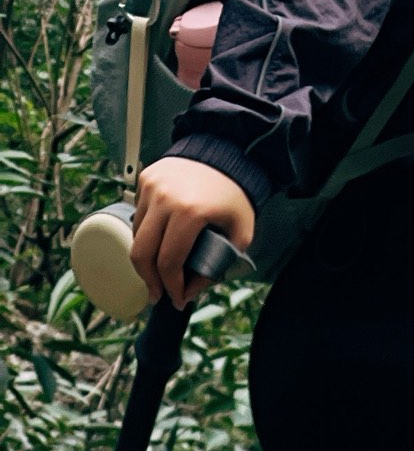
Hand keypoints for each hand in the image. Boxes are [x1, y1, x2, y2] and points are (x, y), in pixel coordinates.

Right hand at [131, 158, 255, 308]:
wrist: (229, 150)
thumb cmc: (235, 192)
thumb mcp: (240, 230)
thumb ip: (218, 264)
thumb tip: (189, 291)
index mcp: (190, 212)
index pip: (168, 262)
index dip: (171, 287)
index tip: (176, 300)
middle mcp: (165, 198)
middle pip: (141, 253)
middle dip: (149, 280)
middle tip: (158, 293)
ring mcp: (152, 186)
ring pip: (136, 235)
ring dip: (147, 255)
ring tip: (161, 265)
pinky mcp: (145, 178)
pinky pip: (138, 214)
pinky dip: (146, 230)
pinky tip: (161, 236)